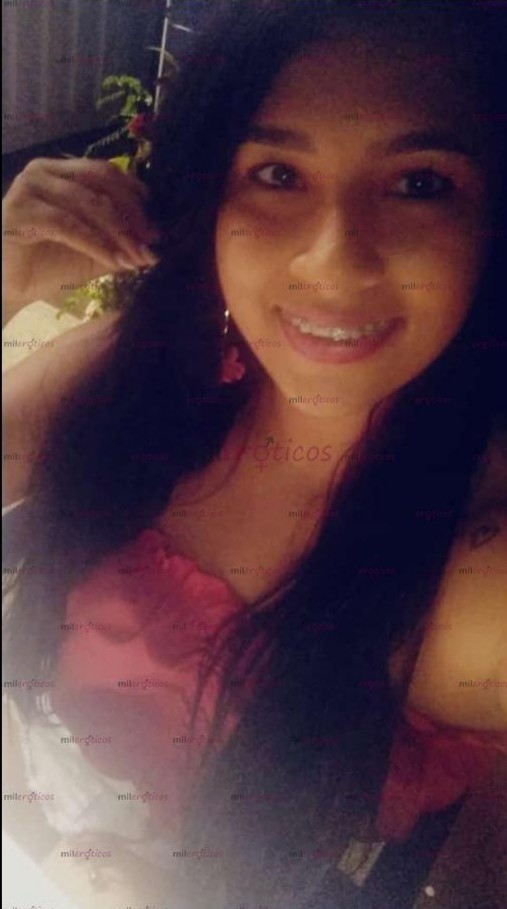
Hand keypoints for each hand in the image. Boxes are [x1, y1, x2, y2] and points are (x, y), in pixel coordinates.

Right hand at [2, 157, 160, 312]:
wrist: (8, 287)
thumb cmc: (47, 265)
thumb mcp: (93, 252)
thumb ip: (120, 242)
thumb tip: (155, 246)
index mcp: (63, 171)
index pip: (108, 174)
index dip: (137, 199)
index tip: (158, 229)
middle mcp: (44, 170)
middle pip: (102, 181)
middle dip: (132, 213)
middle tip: (152, 242)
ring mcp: (29, 187)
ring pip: (87, 203)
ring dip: (118, 232)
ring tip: (137, 256)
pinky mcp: (19, 210)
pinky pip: (67, 225)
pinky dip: (95, 243)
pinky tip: (114, 260)